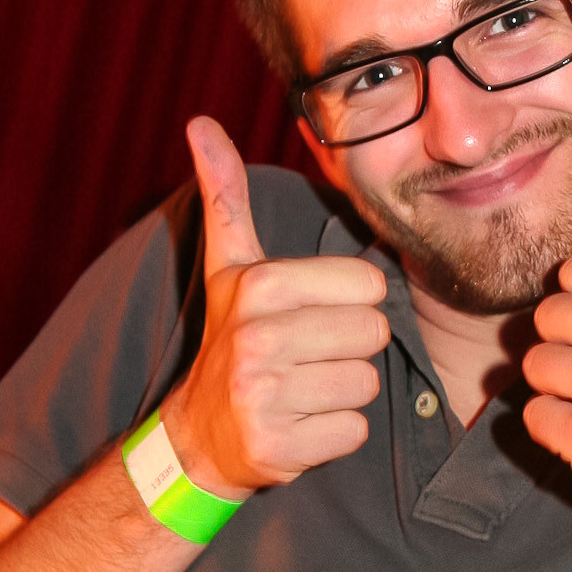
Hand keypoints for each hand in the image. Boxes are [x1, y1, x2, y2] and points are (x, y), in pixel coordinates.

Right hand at [160, 118, 389, 496]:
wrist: (197, 435)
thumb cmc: (229, 340)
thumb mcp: (229, 267)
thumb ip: (226, 195)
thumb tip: (200, 122)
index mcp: (258, 285)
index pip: (368, 284)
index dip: (348, 303)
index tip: (307, 317)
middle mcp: (258, 338)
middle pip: (374, 334)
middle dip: (350, 349)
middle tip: (307, 357)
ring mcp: (265, 396)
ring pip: (367, 383)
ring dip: (343, 392)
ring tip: (302, 390)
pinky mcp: (279, 448)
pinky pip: (354, 432)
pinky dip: (335, 434)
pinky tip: (300, 424)